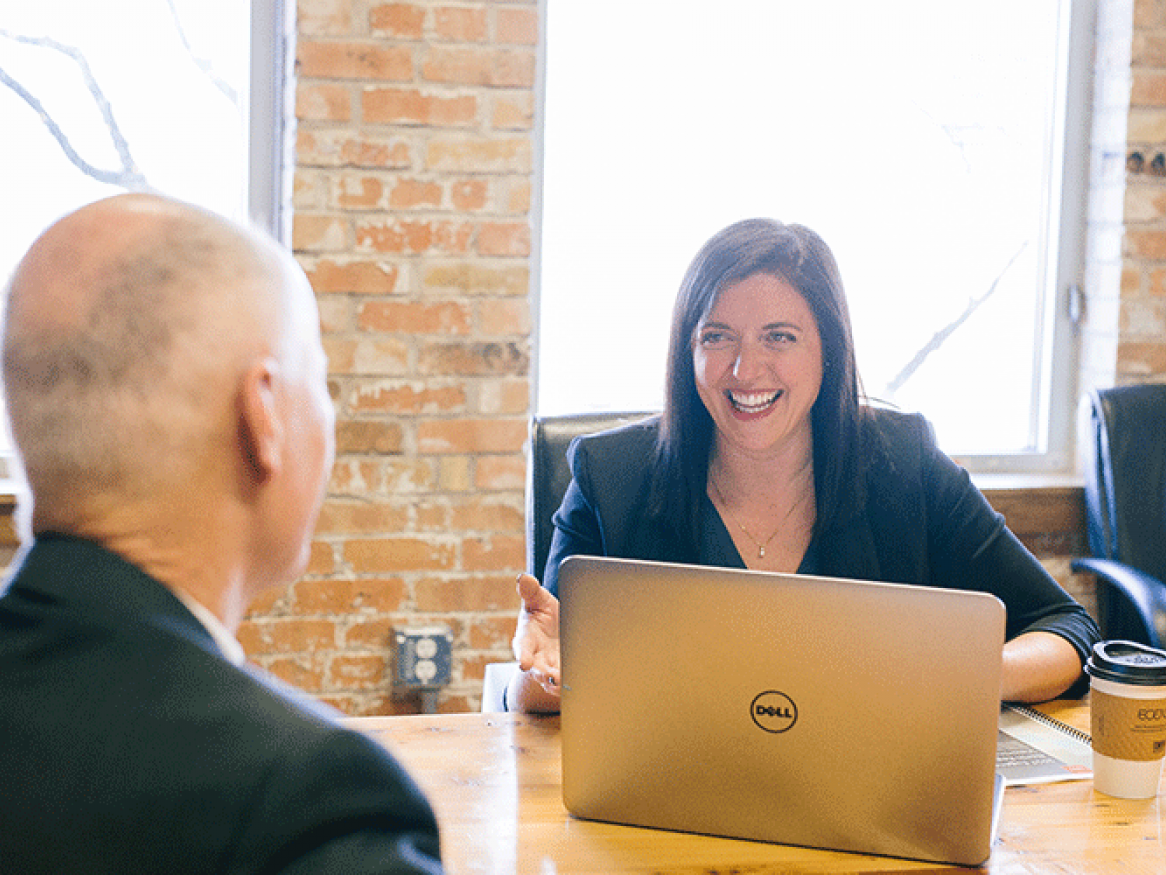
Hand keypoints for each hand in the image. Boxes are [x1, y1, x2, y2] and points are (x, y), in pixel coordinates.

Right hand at [512, 573, 560, 697]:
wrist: (557, 629)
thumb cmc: (543, 613)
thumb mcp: (537, 599)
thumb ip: (531, 591)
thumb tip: (524, 577)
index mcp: (526, 639)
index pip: (522, 648)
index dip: (523, 656)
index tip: (524, 664)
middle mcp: (536, 657)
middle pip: (537, 670)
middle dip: (543, 674)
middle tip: (552, 677)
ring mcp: (550, 668)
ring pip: (552, 680)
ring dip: (558, 683)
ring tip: (566, 682)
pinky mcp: (565, 673)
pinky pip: (567, 682)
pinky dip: (572, 683)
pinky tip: (582, 681)